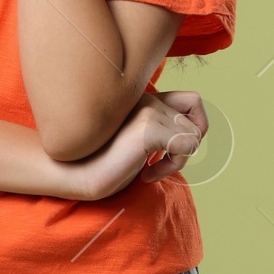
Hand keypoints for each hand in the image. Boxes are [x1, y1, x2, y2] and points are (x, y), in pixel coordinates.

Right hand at [59, 89, 207, 201]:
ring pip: (194, 137)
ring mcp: (148, 110)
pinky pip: (185, 147)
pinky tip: (145, 175)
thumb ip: (162, 130)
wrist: (75, 173)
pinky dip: (172, 167)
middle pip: (198, 122)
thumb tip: (196, 136)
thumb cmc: (104, 164)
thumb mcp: (138, 141)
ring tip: (150, 168)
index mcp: (145, 98)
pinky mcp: (148, 127)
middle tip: (159, 163)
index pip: (193, 101)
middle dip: (185, 150)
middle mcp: (148, 98)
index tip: (170, 149)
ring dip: (178, 161)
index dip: (194, 127)